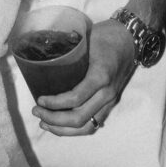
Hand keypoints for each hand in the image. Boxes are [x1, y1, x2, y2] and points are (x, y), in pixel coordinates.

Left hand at [31, 18, 135, 134]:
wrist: (129, 39)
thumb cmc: (104, 37)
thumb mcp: (85, 41)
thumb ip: (68, 54)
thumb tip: (41, 61)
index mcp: (101, 76)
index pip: (75, 98)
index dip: (55, 103)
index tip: (39, 100)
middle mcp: (107, 93)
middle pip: (79, 118)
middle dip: (54, 119)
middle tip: (36, 111)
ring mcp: (111, 101)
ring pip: (87, 127)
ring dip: (63, 129)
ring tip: (44, 122)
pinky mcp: (110, 104)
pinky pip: (93, 124)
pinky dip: (75, 129)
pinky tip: (60, 125)